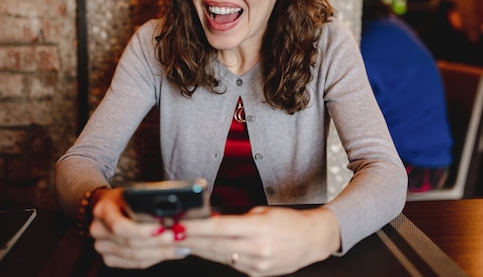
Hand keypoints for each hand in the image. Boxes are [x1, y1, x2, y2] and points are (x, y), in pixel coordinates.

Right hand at [89, 188, 190, 268]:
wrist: (110, 206)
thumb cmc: (126, 198)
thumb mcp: (134, 192)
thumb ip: (146, 201)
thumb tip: (172, 211)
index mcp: (102, 210)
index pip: (119, 226)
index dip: (141, 230)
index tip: (162, 228)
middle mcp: (98, 230)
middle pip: (129, 243)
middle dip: (156, 242)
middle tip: (178, 237)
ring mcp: (102, 247)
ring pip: (134, 256)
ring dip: (160, 252)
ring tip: (180, 246)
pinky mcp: (109, 258)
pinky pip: (134, 263)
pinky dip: (155, 258)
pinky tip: (172, 252)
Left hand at [180, 206, 340, 276]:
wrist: (312, 241)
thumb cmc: (288, 222)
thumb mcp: (263, 212)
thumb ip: (237, 218)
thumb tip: (210, 219)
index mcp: (258, 229)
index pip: (220, 228)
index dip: (197, 227)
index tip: (180, 223)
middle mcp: (257, 249)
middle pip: (215, 245)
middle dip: (191, 239)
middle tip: (171, 233)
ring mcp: (257, 265)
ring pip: (219, 256)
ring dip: (199, 249)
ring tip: (181, 241)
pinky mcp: (257, 275)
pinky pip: (231, 264)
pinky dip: (216, 256)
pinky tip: (204, 250)